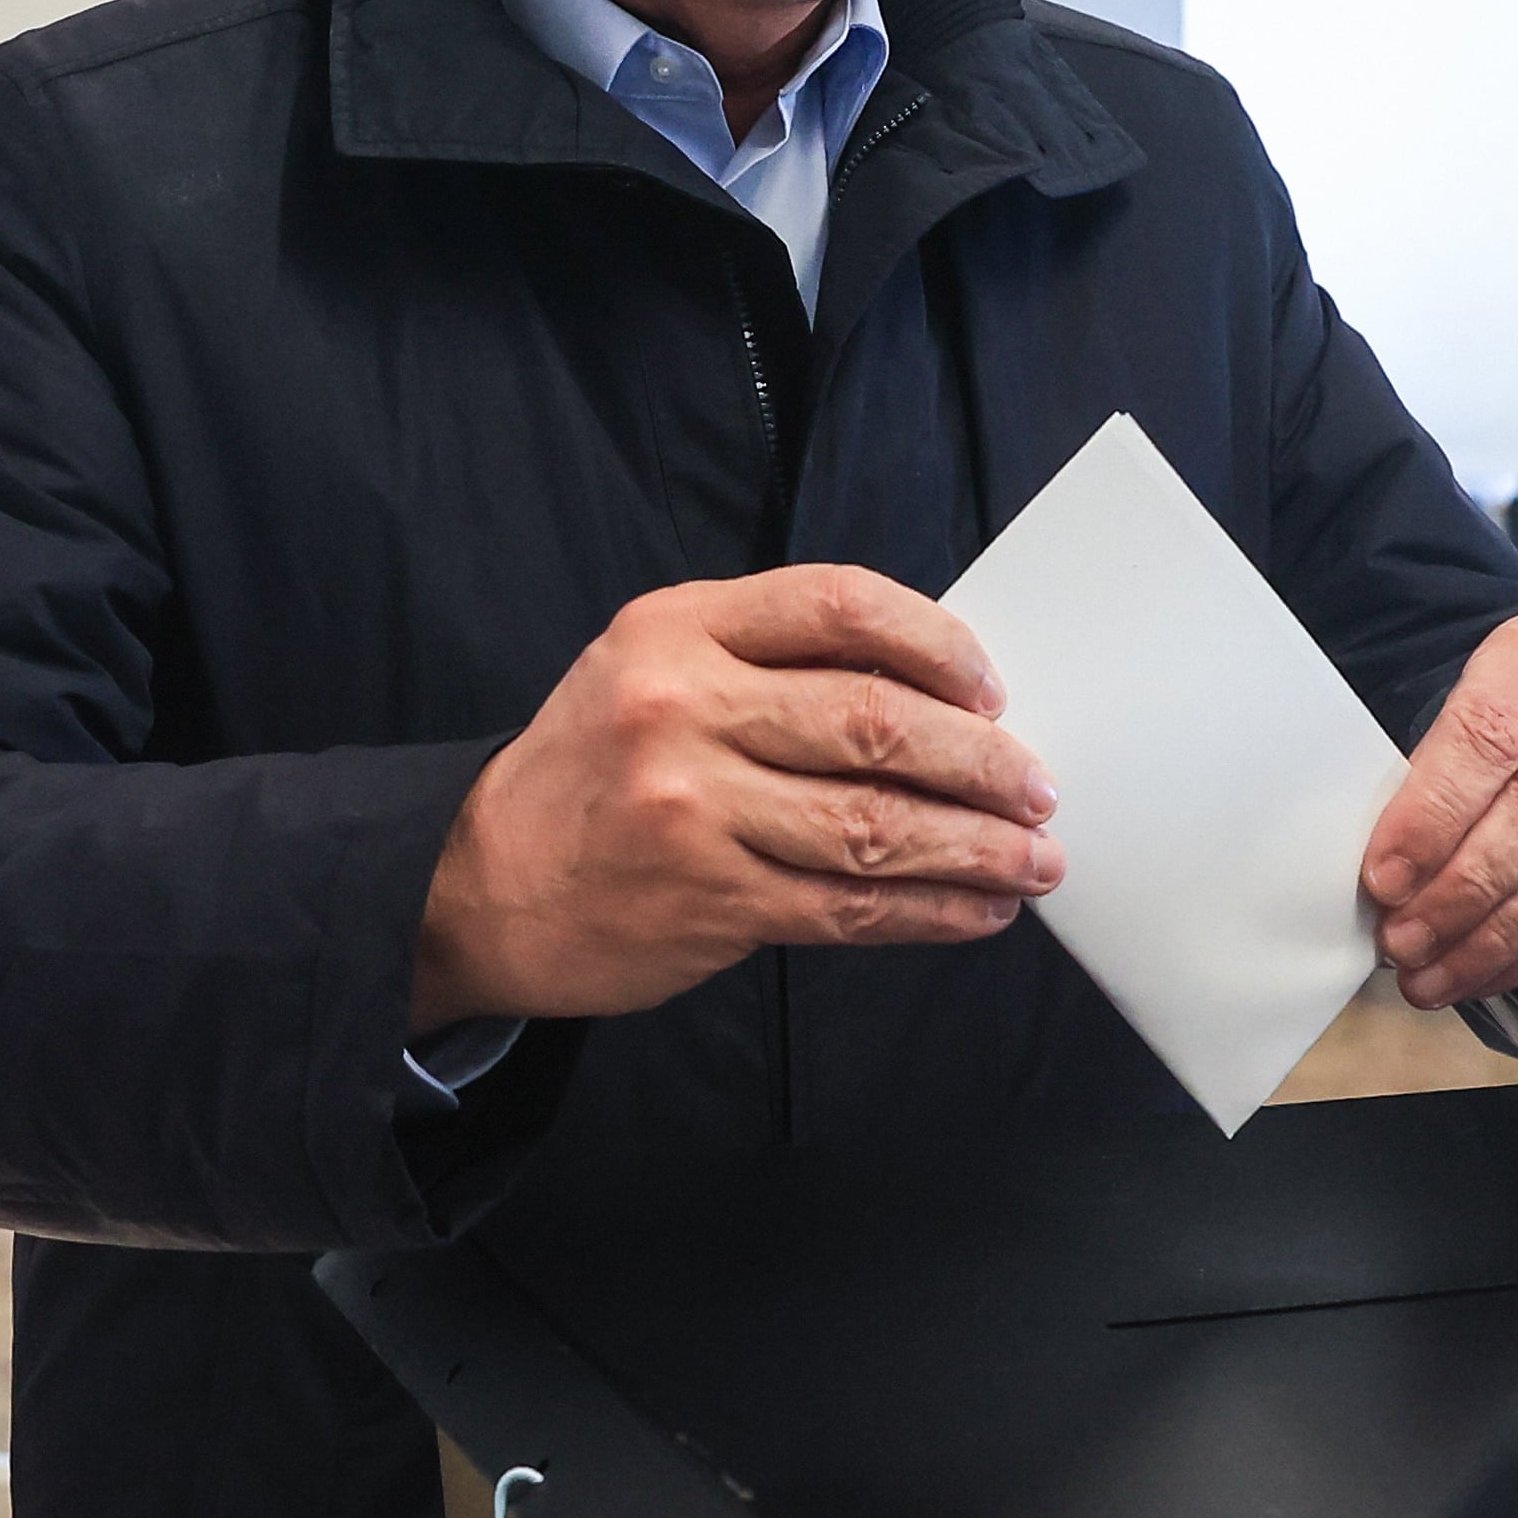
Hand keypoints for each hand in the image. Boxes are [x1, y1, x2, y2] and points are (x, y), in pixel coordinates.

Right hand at [413, 567, 1062, 1032]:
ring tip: (1032, 859)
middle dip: (982, 760)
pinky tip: (974, 910)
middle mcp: (682, 706)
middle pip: (875, 721)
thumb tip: (940, 696)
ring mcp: (693, 806)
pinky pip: (848, 905)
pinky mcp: (707, 898)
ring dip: (975, 848)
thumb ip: (771, 662)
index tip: (992, 689)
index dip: (938, 645)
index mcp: (680, 627)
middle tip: (1039, 788)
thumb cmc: (594, 771)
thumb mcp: (653, 669)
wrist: (479, 882)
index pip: (841, 606)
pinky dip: (928, 911)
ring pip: (875, 823)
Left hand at [1360, 610, 1517, 1011]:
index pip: (1492, 731)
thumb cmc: (1515, 719)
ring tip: (1436, 974)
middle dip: (1465, 890)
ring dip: (1502, 937)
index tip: (1384, 878)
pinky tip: (1491, 971)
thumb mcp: (1465, 707)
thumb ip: (1428, 775)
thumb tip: (1387, 879)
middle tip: (1405, 942)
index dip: (1433, 814)